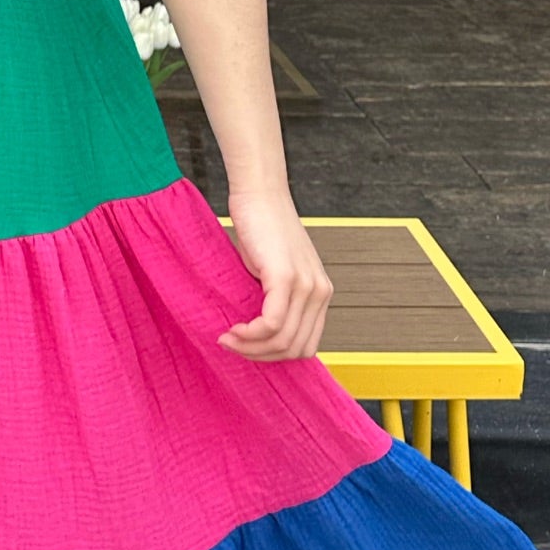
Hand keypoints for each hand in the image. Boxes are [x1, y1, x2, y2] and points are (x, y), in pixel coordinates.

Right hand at [219, 183, 334, 361]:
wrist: (259, 194)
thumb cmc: (261, 228)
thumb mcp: (273, 272)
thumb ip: (275, 301)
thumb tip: (257, 333)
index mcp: (321, 293)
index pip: (306, 345)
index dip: (274, 355)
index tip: (246, 347)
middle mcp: (320, 292)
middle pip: (296, 349)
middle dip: (261, 355)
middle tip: (232, 345)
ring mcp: (306, 285)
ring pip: (283, 341)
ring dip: (251, 347)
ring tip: (228, 338)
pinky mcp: (286, 277)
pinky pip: (272, 323)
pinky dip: (250, 334)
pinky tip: (233, 328)